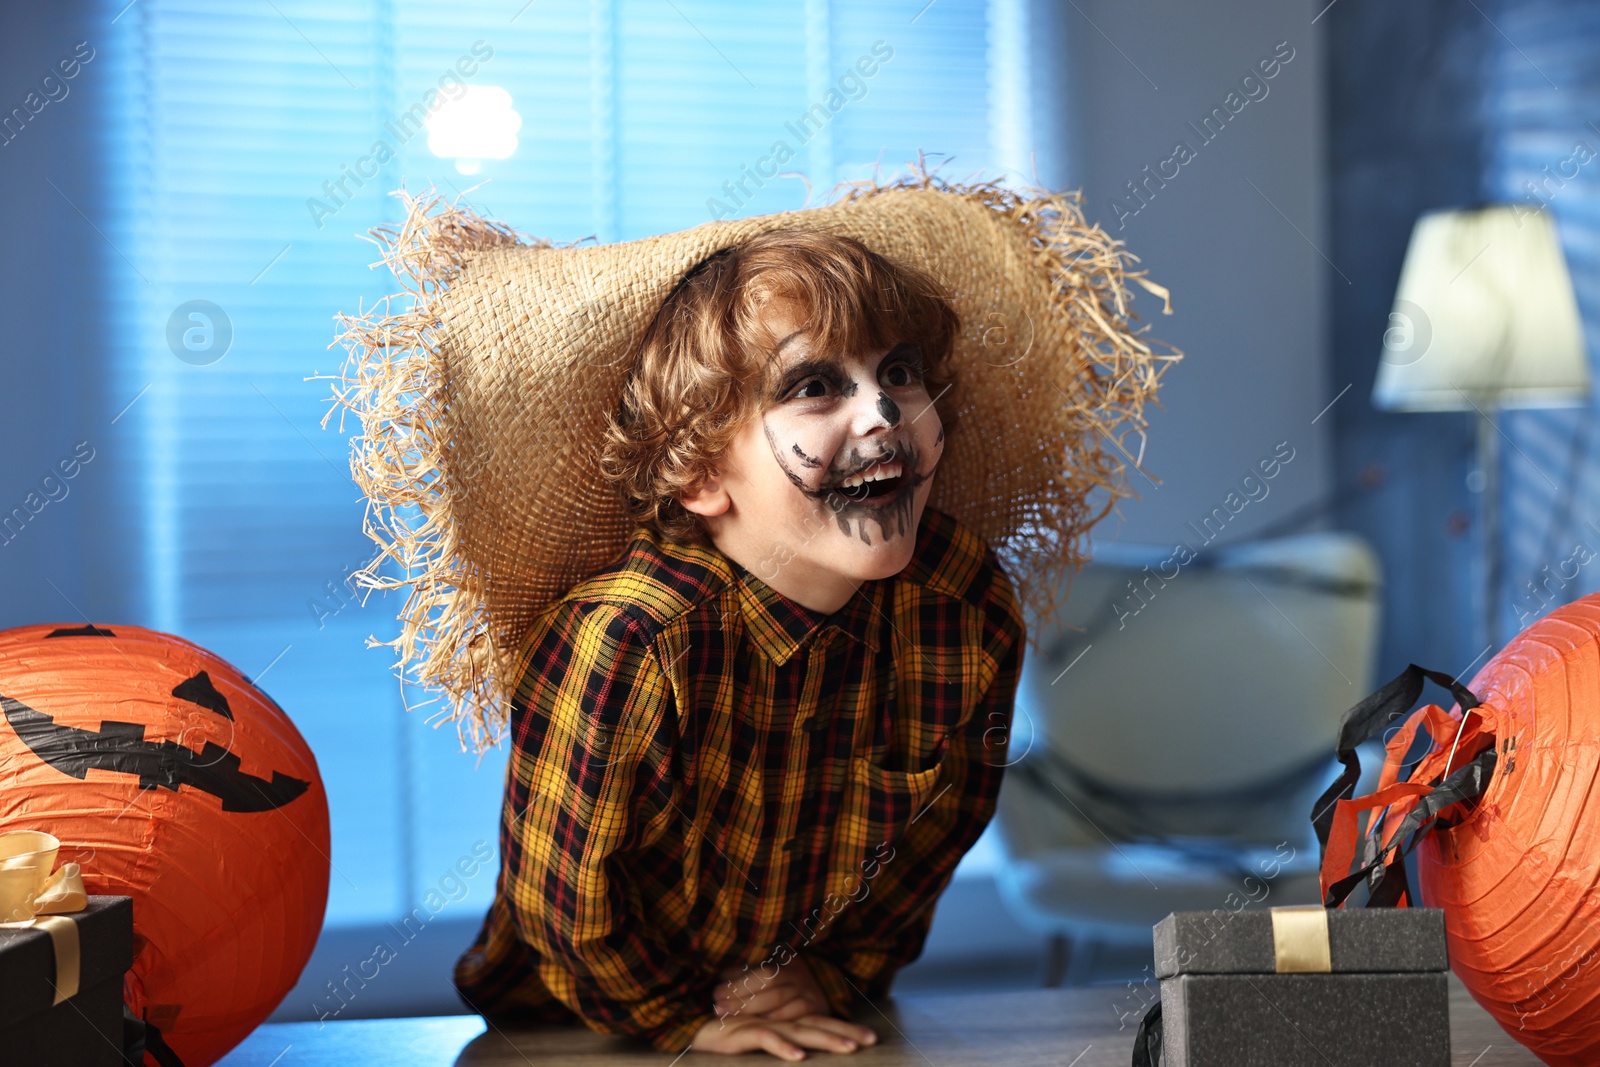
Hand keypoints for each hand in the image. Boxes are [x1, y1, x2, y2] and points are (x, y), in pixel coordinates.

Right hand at [690, 1012, 876, 1060]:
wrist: (692, 1023)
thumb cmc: (726, 1033)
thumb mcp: (759, 1037)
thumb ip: (781, 1039)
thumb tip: (804, 1050)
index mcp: (784, 1023)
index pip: (820, 1023)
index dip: (845, 1029)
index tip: (871, 1038)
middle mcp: (778, 1022)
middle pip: (817, 1026)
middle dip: (846, 1033)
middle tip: (871, 1040)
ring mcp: (761, 1025)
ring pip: (799, 1031)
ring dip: (825, 1039)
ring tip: (848, 1048)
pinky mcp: (742, 1033)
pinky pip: (765, 1039)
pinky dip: (782, 1046)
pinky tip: (798, 1056)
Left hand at [714, 957, 830, 1021]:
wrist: (818, 997)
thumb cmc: (783, 985)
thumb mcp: (767, 972)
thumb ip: (744, 973)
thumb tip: (720, 976)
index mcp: (784, 959)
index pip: (760, 969)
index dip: (739, 982)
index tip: (717, 993)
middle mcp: (797, 972)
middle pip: (769, 982)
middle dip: (741, 996)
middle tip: (718, 1007)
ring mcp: (807, 990)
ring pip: (778, 1000)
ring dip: (752, 1010)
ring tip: (728, 1016)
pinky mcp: (814, 1010)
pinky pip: (792, 1017)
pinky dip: (772, 1021)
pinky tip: (754, 1025)